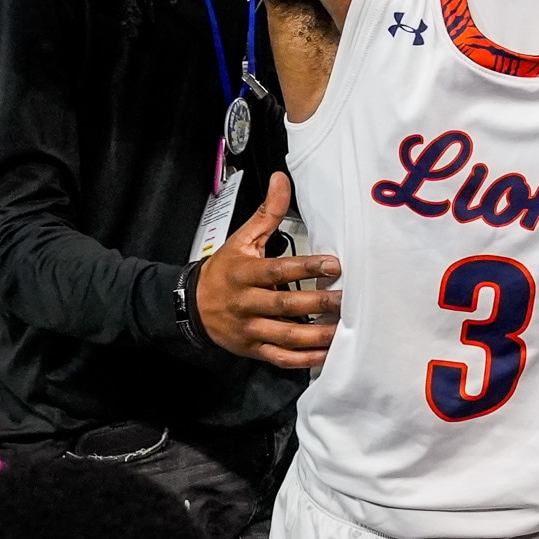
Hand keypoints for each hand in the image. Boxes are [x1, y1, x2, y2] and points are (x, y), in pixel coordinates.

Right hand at [195, 174, 340, 367]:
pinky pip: (281, 357)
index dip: (307, 268)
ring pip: (286, 336)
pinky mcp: (253, 349)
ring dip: (317, 335)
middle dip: (318, 303)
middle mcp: (246, 303)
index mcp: (244, 273)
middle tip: (346, 299)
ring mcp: (250, 329)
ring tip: (343, 328)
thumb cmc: (224, 270)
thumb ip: (267, 213)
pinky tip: (326, 353)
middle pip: (285, 306)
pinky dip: (304, 359)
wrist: (192, 306)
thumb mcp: (242, 239)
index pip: (278, 271)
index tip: (335, 265)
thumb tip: (282, 179)